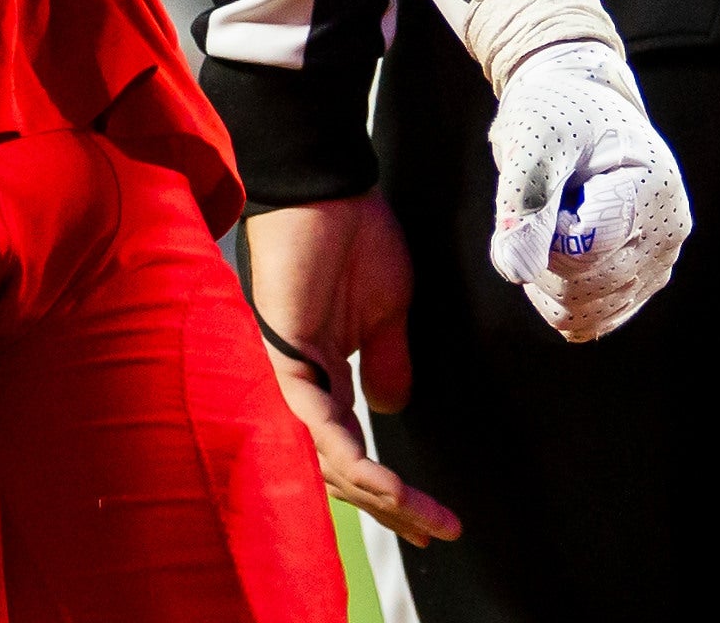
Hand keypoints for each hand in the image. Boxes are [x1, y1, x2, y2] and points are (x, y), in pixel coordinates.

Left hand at [241, 197, 459, 545]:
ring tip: (423, 519)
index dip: (390, 493)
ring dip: (377, 496)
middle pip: (335, 470)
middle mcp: (299, 384)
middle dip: (389, 509)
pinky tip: (384, 485)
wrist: (329, 186)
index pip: (350, 452)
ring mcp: (287, 372)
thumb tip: (390, 412)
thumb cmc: (355, 237)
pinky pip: (314, 426)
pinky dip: (350, 460)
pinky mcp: (283, 355)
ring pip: (324, 461)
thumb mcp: (386, 313)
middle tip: (437, 533)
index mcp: (321, 376)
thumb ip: (386, 364)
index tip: (435, 521)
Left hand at [486, 39, 689, 340]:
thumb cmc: (557, 114)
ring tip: (553, 220)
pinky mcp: (637, 283)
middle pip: (584, 287)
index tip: (553, 186)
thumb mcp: (535, 142)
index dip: (546, 226)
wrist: (578, 109)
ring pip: (583, 313)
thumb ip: (524, 203)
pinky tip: (554, 251)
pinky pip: (588, 319)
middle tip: (547, 201)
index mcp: (653, 192)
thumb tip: (514, 272)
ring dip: (546, 277)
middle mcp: (667, 236)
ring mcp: (656, 265)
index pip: (584, 250)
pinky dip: (556, 296)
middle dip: (543, 251)